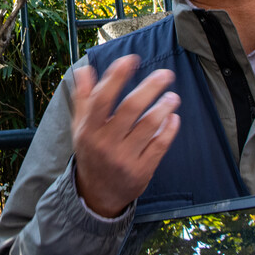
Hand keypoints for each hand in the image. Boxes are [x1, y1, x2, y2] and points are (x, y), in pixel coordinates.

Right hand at [70, 55, 180, 217]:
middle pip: (131, 108)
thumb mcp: (80, 127)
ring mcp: (124, 158)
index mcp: (89, 129)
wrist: (97, 195)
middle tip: (166, 74)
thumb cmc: (91, 152)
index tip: (131, 59)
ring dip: (164, 106)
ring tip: (173, 96)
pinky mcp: (142, 171)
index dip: (117, 76)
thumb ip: (83, 98)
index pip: (102, 98)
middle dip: (150, 87)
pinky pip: (160, 145)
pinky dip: (169, 129)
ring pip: (149, 126)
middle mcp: (105, 143)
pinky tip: (174, 117)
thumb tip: (84, 69)